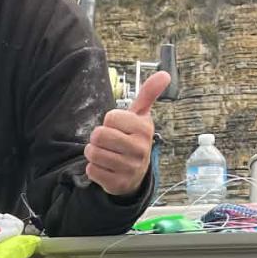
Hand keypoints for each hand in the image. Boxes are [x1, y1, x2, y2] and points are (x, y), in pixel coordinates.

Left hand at [85, 70, 169, 196]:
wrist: (135, 174)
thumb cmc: (133, 139)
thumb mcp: (140, 116)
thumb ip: (148, 94)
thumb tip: (165, 74)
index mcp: (144, 129)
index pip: (110, 117)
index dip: (109, 121)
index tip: (118, 127)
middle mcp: (140, 149)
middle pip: (99, 135)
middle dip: (97, 138)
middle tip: (107, 142)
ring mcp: (130, 169)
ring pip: (93, 153)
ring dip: (93, 153)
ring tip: (105, 154)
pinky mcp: (118, 184)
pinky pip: (91, 170)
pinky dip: (93, 169)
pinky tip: (105, 168)